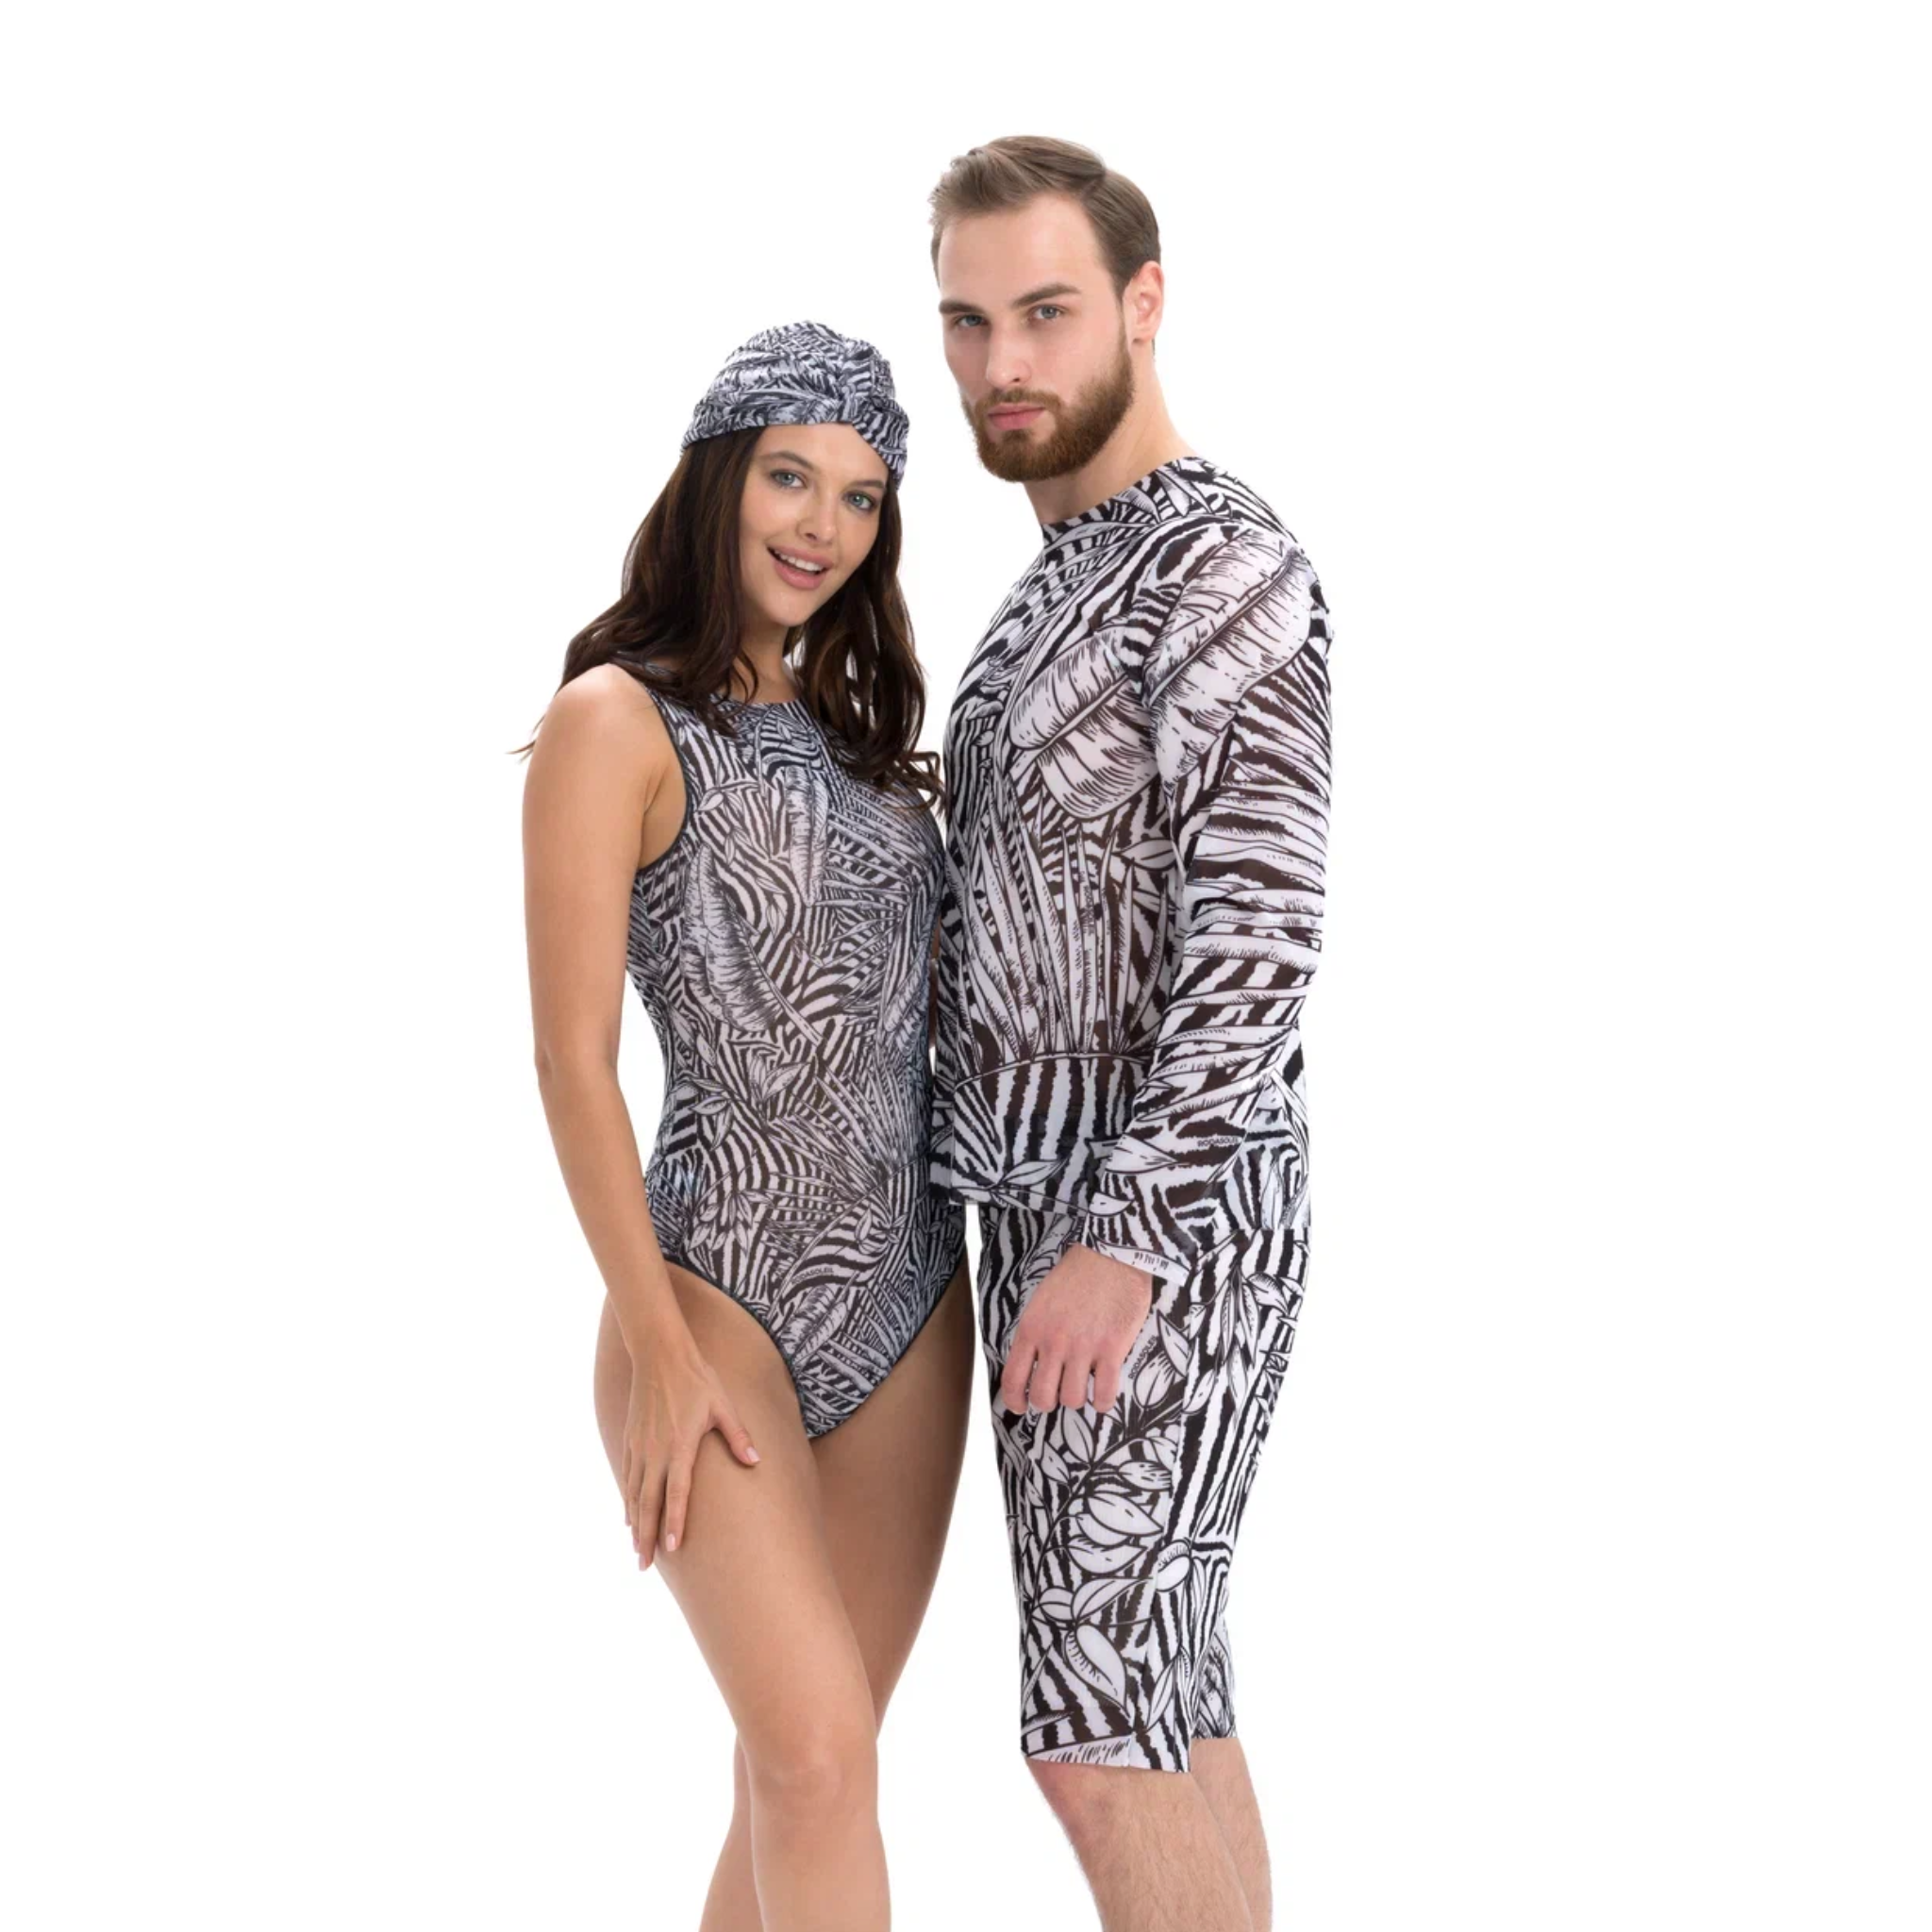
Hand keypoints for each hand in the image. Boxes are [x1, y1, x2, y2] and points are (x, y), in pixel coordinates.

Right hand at [622, 1326, 759, 1568]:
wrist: (660, 1355)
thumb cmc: (697, 1379)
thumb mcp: (723, 1405)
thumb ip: (737, 1435)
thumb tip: (756, 1460)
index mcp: (680, 1445)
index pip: (677, 1492)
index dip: (675, 1521)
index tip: (673, 1548)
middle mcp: (655, 1451)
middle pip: (648, 1502)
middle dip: (647, 1536)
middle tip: (644, 1566)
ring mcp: (640, 1446)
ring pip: (634, 1493)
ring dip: (635, 1524)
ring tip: (637, 1551)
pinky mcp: (631, 1439)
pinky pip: (627, 1477)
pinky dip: (627, 1500)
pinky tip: (628, 1517)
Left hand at [998, 1243, 1154, 1417]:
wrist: (1111, 1254)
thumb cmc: (1076, 1275)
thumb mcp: (1041, 1301)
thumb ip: (1036, 1332)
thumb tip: (1033, 1364)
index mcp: (1031, 1329)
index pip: (1013, 1379)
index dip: (1015, 1401)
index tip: (1021, 1407)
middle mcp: (1053, 1343)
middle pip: (1043, 1397)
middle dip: (1049, 1402)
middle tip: (1059, 1392)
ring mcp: (1083, 1348)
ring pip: (1072, 1400)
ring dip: (1078, 1399)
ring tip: (1085, 1385)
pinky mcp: (1112, 1349)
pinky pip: (1104, 1395)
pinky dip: (1103, 1401)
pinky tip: (1104, 1392)